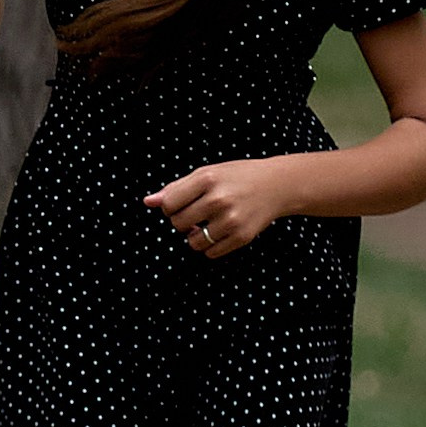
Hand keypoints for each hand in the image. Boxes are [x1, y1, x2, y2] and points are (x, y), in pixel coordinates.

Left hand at [144, 160, 285, 259]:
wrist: (277, 185)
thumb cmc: (237, 177)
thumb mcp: (207, 173)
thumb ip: (176, 188)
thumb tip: (148, 202)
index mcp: (207, 179)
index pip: (169, 205)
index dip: (170, 208)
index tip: (181, 204)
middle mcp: (219, 199)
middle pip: (178, 224)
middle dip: (182, 222)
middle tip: (196, 214)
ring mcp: (231, 220)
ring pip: (193, 242)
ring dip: (195, 237)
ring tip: (206, 225)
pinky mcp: (242, 236)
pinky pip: (210, 253)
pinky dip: (209, 246)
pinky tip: (218, 232)